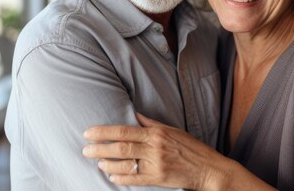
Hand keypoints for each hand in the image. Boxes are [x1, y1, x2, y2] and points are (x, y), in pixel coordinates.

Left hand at [83, 113, 229, 189]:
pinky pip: (135, 179)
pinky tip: (111, 176)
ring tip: (97, 163)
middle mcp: (154, 148)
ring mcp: (156, 165)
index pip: (124, 130)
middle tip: (85, 150)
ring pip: (125, 164)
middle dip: (100, 149)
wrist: (208, 168)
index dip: (104, 132)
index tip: (89, 132)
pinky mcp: (158, 179)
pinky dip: (121, 178)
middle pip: (121, 147)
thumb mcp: (172, 130)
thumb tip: (134, 114)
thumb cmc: (190, 147)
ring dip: (108, 164)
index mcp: (156, 133)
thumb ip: (151, 123)